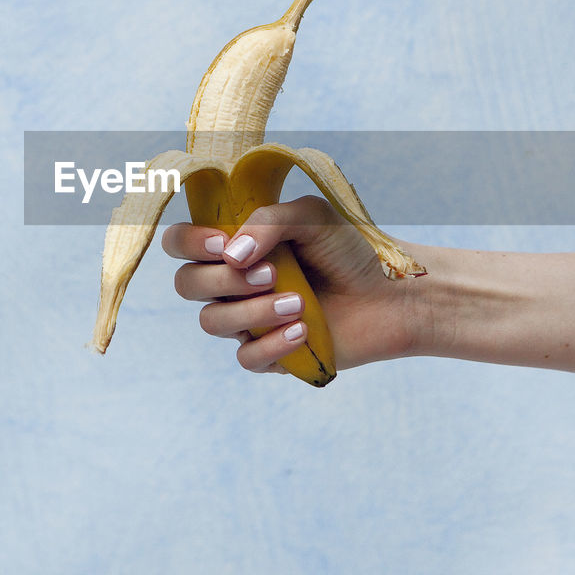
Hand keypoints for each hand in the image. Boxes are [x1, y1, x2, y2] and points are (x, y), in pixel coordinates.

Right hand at [163, 195, 421, 374]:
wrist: (393, 294)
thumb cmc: (351, 249)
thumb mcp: (313, 216)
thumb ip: (269, 221)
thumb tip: (231, 255)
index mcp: (236, 244)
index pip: (180, 243)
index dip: (189, 244)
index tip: (223, 244)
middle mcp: (234, 282)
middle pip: (187, 284)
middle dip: (223, 280)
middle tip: (273, 274)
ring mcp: (249, 320)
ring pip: (212, 322)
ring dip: (251, 312)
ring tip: (298, 303)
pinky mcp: (270, 353)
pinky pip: (246, 358)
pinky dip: (271, 344)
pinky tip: (303, 330)